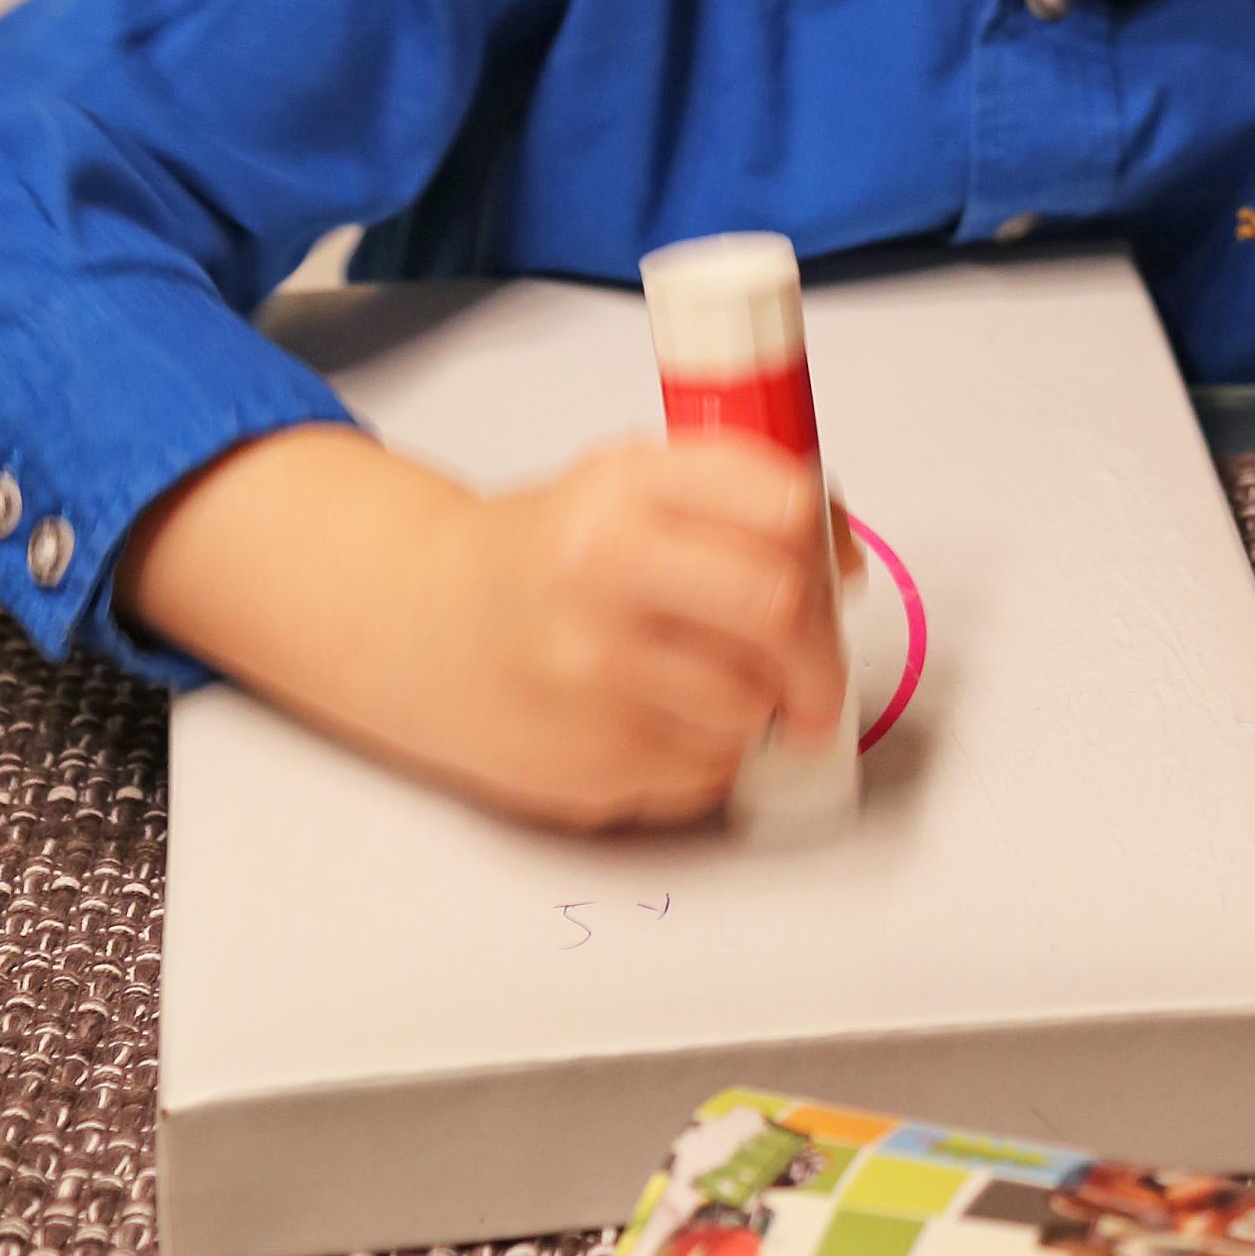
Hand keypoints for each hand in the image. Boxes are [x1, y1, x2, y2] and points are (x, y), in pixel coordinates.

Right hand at [119, 422, 849, 832]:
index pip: (782, 505)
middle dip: (818, 650)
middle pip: (780, 610)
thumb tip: (841, 562)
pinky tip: (655, 718)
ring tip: (703, 682)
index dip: (826, 545)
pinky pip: (705, 771)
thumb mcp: (625, 483)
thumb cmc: (540, 554)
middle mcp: (601, 572)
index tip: (829, 572)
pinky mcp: (586, 762)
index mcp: (621, 487)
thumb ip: (734, 496)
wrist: (414, 622)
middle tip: (814, 669)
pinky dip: (706, 753)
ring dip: (756, 706)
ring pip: (750, 705)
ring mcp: (590, 675)